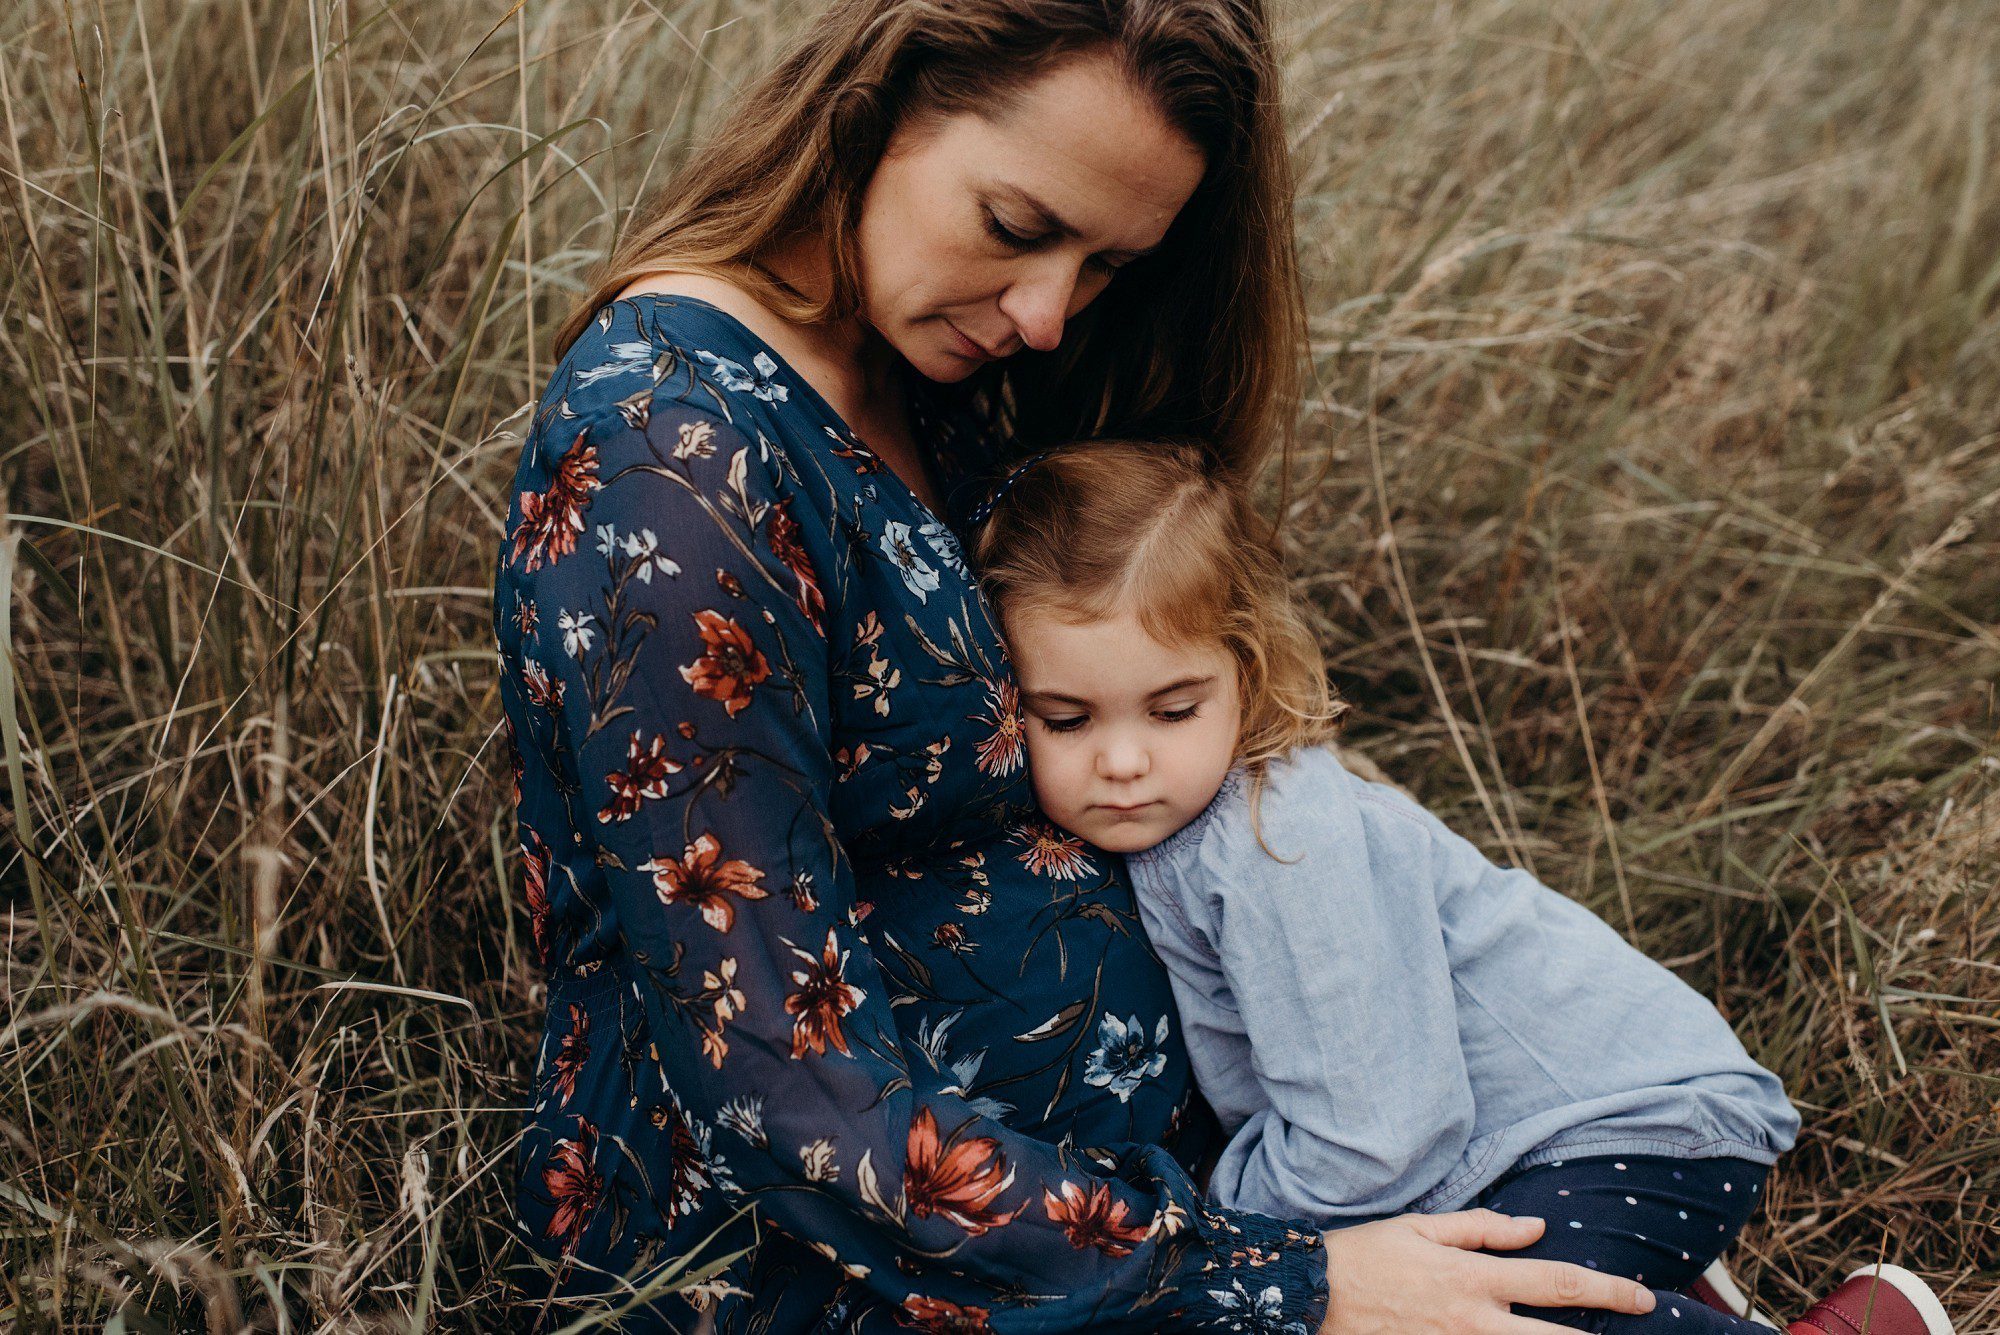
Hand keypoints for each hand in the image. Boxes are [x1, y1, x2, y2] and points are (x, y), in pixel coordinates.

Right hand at [1316, 1209, 1656, 1333]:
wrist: (1312, 1294)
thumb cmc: (1367, 1255)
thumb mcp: (1423, 1228)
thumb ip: (1484, 1230)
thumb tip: (1536, 1229)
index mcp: (1473, 1278)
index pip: (1556, 1283)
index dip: (1607, 1291)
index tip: (1642, 1296)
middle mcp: (1473, 1320)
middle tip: (1640, 1329)